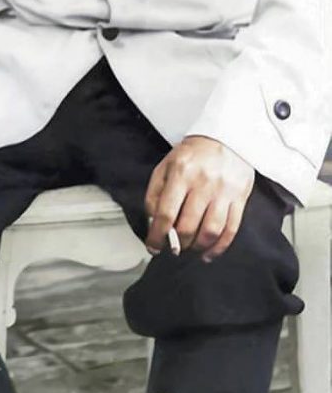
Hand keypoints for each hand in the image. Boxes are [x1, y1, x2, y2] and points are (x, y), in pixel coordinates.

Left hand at [144, 135, 253, 262]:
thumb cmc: (193, 154)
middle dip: (177, 244)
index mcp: (180, 173)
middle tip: (172, 248)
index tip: (153, 246)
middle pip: (188, 225)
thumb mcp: (166, 166)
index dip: (158, 235)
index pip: (166, 212)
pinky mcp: (240, 199)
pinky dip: (219, 247)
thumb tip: (153, 221)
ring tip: (189, 249)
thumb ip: (155, 192)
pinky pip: (231, 230)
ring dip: (197, 247)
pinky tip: (208, 253)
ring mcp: (223, 192)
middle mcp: (203, 183)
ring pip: (210, 231)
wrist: (227, 138)